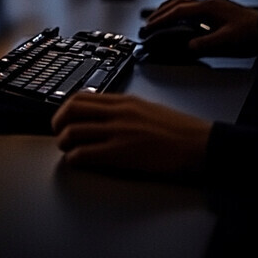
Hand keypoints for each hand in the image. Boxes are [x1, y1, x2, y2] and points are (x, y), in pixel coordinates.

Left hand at [51, 92, 210, 176]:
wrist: (200, 143)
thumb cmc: (178, 129)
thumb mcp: (146, 108)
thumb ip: (122, 108)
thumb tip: (101, 114)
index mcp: (123, 100)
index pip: (82, 97)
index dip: (65, 107)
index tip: (62, 116)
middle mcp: (118, 112)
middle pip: (72, 110)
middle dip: (58, 122)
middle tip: (58, 132)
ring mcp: (119, 131)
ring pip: (75, 131)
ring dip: (64, 141)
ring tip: (66, 149)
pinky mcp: (123, 152)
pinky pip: (87, 153)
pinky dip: (75, 157)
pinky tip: (76, 161)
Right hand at [143, 0, 257, 56]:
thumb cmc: (251, 31)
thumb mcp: (228, 39)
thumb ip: (207, 42)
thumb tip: (189, 46)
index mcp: (208, 7)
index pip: (177, 11)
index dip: (161, 19)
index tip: (149, 26)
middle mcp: (207, 3)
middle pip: (176, 3)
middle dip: (159, 13)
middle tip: (147, 23)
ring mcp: (211, 5)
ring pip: (182, 3)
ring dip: (167, 10)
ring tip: (157, 19)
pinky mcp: (214, 9)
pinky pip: (189, 7)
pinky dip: (178, 12)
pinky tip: (177, 20)